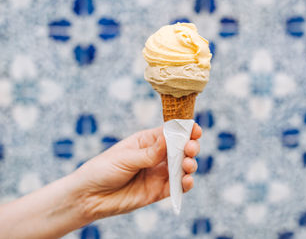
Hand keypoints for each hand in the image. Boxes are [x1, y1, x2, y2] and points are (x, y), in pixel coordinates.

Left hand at [73, 124, 201, 219]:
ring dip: (190, 164)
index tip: (195, 129)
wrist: (88, 197)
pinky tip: (187, 180)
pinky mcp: (159, 191)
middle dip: (190, 146)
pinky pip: (177, 187)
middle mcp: (157, 156)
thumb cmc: (103, 170)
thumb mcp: (125, 157)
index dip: (184, 129)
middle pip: (181, 148)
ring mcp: (159, 173)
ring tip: (188, 164)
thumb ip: (150, 152)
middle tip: (190, 148)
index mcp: (148, 141)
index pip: (171, 132)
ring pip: (183, 167)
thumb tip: (171, 138)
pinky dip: (186, 183)